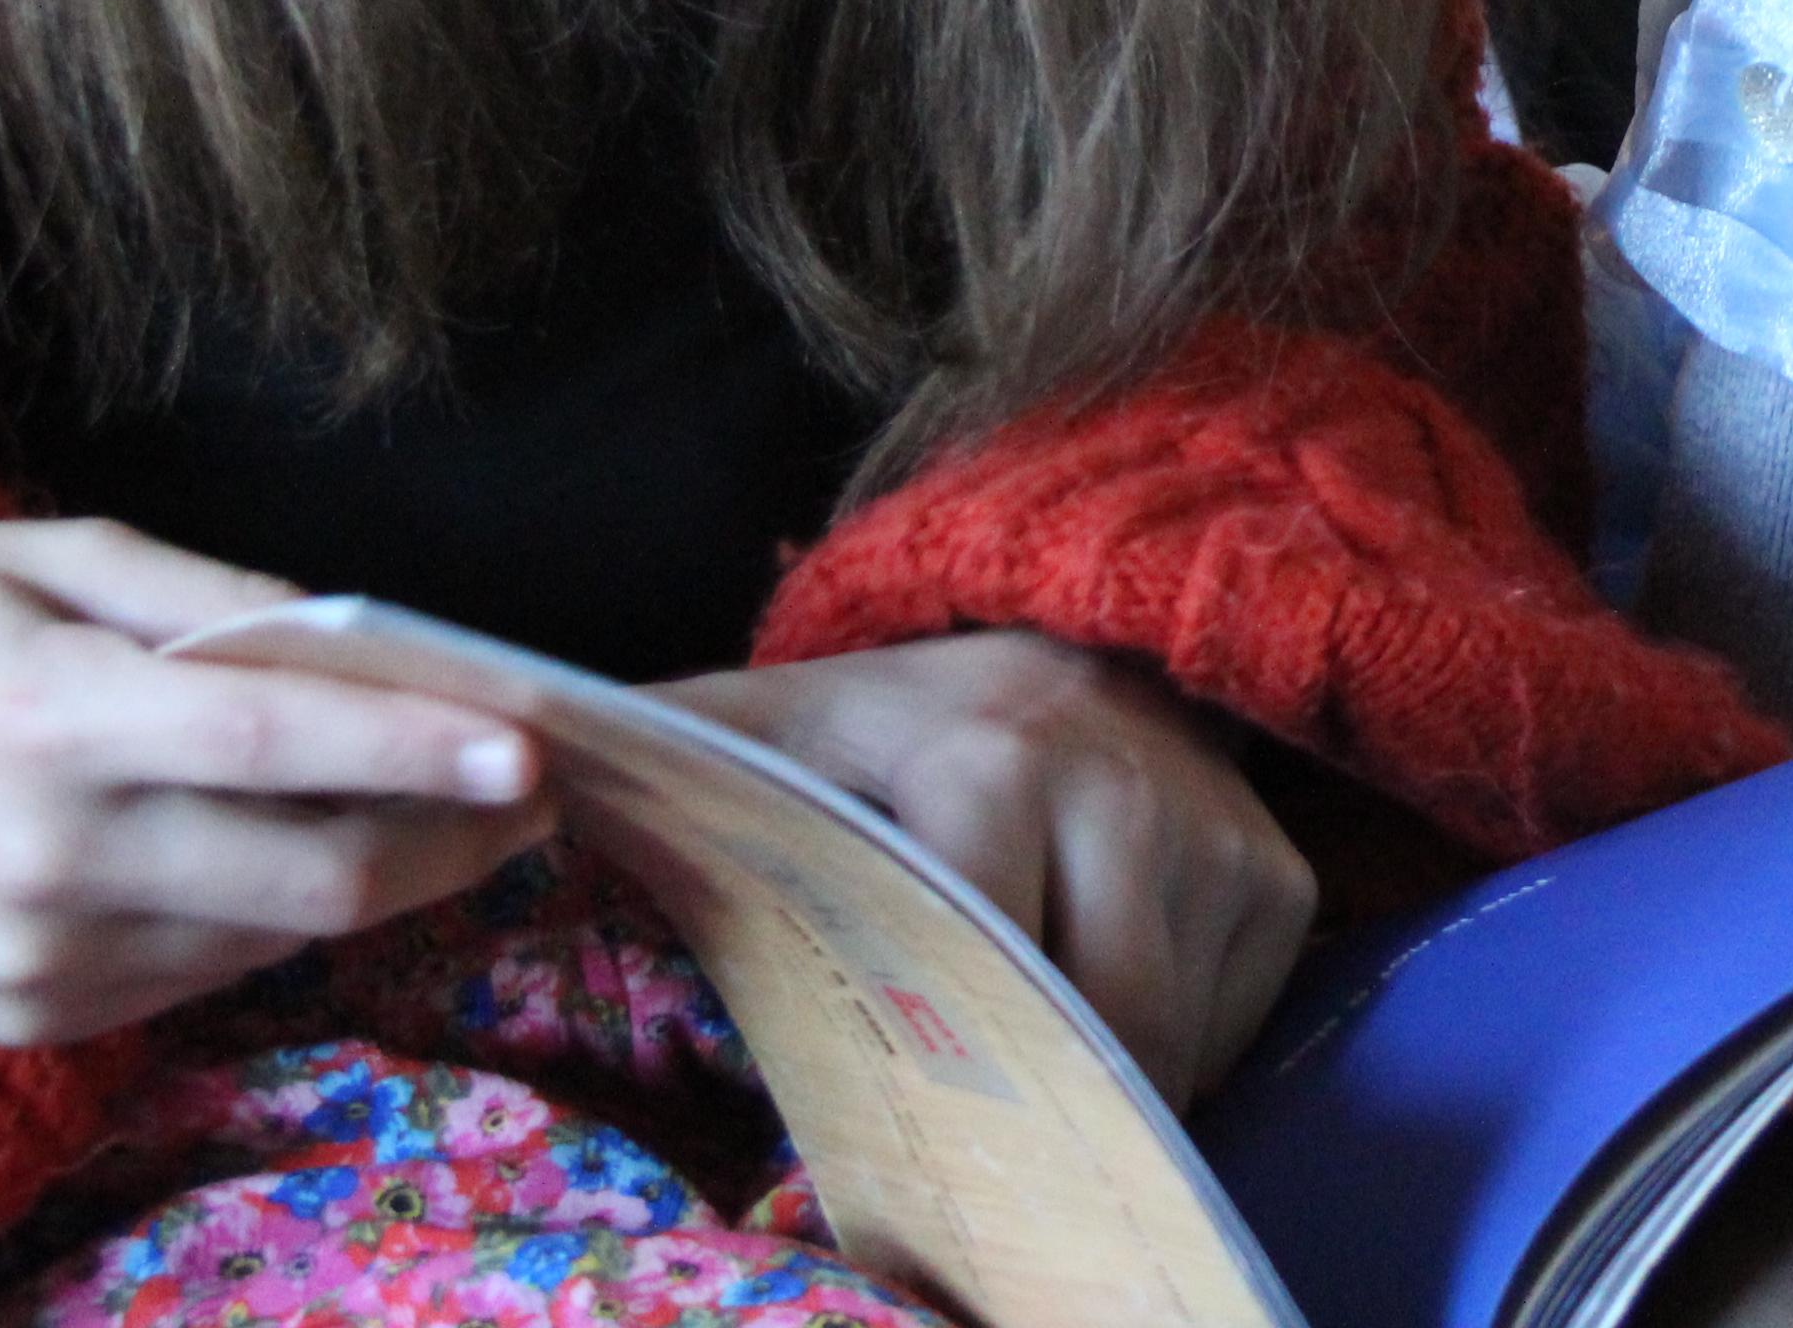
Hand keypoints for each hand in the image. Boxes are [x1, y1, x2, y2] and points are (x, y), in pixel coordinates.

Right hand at [0, 519, 552, 1045]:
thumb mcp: (34, 550)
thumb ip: (205, 596)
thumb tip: (357, 636)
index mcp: (45, 713)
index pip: (280, 745)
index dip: (420, 751)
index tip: (536, 748)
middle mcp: (41, 858)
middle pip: (310, 879)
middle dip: (448, 842)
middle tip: (529, 795)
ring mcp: (25, 959)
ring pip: (265, 938)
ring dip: (364, 879)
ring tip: (424, 807)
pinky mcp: (10, 1019)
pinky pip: (187, 975)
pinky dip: (256, 918)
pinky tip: (272, 849)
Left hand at [663, 632, 1314, 1105]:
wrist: (1054, 636)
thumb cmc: (877, 723)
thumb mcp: (763, 730)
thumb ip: (650, 754)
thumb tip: (514, 770)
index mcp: (984, 751)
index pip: (978, 951)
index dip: (940, 1059)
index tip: (896, 1134)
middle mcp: (1120, 782)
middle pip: (1093, 1022)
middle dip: (1037, 1104)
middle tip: (972, 1156)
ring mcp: (1214, 827)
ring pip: (1171, 1038)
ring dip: (1103, 1086)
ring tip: (1028, 1088)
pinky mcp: (1278, 871)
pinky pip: (1236, 1019)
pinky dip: (1176, 1051)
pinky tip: (1105, 1021)